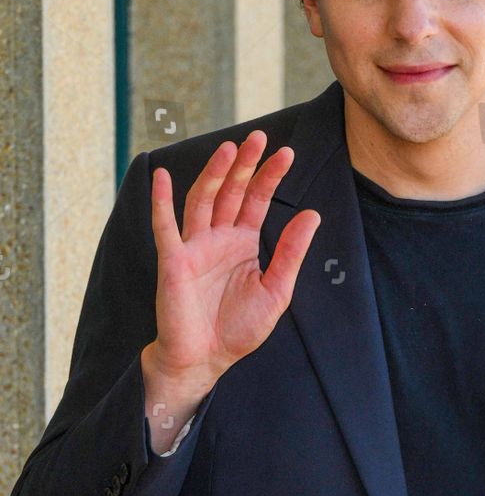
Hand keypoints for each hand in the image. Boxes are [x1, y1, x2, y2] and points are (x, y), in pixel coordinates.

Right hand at [147, 129, 320, 387]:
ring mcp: (194, 246)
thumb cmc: (238, 328)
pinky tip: (160, 176)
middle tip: (259, 137)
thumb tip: (313, 215)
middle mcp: (217, 238)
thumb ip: (290, 253)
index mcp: (242, 243)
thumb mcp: (276, 290)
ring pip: (202, 200)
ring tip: (230, 148)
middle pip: (230, 191)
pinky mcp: (173, 261)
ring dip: (214, 173)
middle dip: (244, 165)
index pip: (256, 200)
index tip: (287, 153)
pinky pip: (164, 226)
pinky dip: (160, 201)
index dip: (270, 177)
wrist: (206, 359)